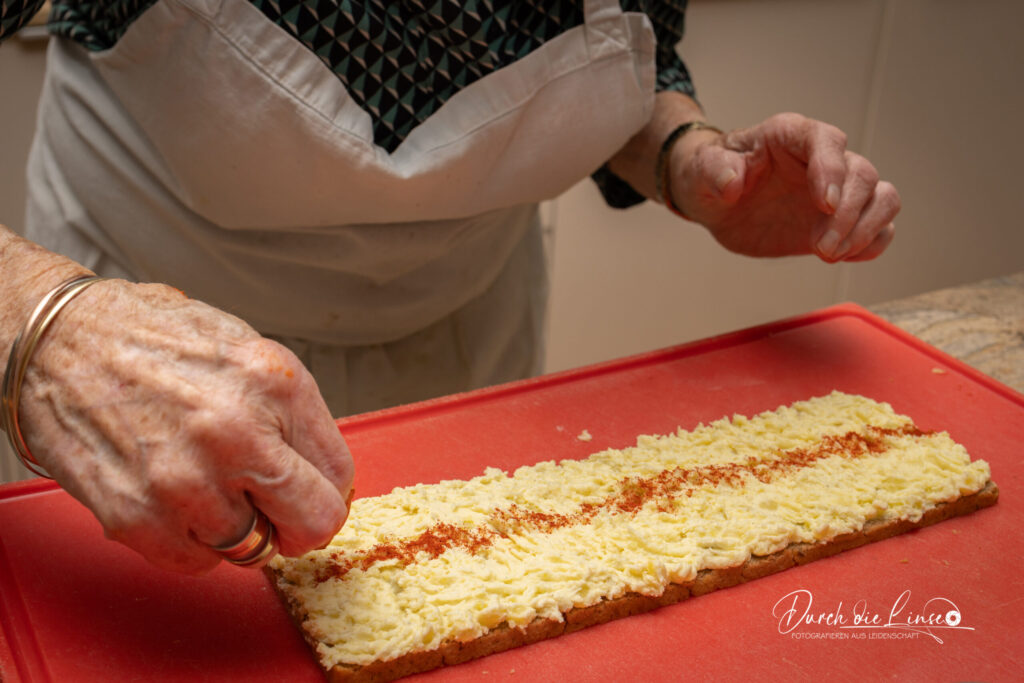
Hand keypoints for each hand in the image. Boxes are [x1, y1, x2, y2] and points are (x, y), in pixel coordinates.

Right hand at [17, 278, 353, 572]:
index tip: (308, 490)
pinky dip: (189, 541)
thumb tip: (322, 470)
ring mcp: (186, 481)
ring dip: (235, 526)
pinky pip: (195, 562)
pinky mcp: (138, 517)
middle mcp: (237, 434)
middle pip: (312, 524)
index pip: (339, 475)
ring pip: (252, 549)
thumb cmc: (148, 337)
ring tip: (204, 484)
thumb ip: (290, 413)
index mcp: (274, 385)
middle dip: (299, 524)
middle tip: (277, 512)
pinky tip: (172, 497)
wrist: (57, 340)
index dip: (326, 489)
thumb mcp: (244, 350)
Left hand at [668, 112, 899, 260]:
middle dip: (848, 215)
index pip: (827, 141)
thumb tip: (732, 182)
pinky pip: (879, 227)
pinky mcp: (841, 219)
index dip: (833, 170)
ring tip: (829, 254)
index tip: (824, 204)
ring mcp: (837, 189)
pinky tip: (843, 256)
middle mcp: (823, 159)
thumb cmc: (710, 177)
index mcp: (791, 136)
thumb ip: (715, 171)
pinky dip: (871, 243)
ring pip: (883, 197)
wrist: (716, 203)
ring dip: (866, 229)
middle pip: (863, 174)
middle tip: (820, 248)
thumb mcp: (701, 171)